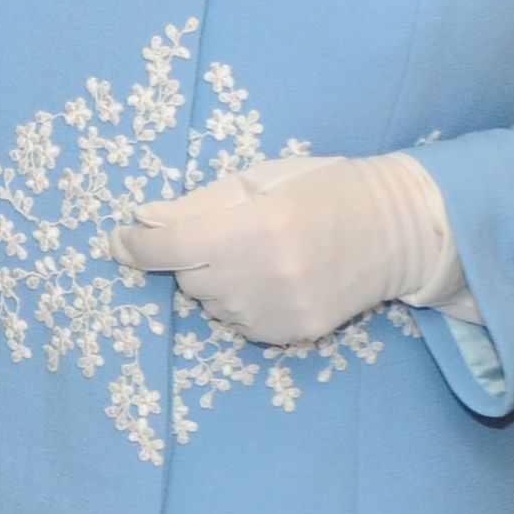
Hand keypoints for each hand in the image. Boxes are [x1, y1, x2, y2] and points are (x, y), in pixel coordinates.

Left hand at [109, 151, 462, 345]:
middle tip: (229, 235)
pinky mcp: (294, 334)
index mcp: (255, 226)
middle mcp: (265, 275)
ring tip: (262, 257)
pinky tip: (276, 280)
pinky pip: (240, 325)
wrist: (395, 230)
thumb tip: (142, 221)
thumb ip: (197, 204)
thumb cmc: (323, 190)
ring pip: (212, 306)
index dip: (136, 246)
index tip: (118, 241)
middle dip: (193, 259)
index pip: (172, 247)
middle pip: (189, 280)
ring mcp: (280, 311)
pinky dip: (243, 304)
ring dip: (219, 284)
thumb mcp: (259, 179)